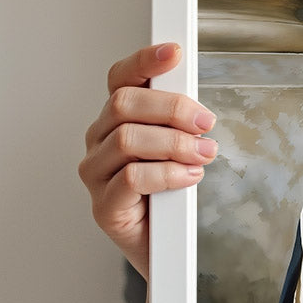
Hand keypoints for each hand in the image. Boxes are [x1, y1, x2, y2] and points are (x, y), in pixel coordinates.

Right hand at [78, 43, 217, 279]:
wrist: (164, 250)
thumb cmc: (170, 196)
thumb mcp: (180, 150)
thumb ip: (181, 125)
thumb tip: (198, 108)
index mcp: (116, 121)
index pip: (120, 80)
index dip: (143, 62)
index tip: (174, 52)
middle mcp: (99, 141)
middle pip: (125, 104)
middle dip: (173, 109)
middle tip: (207, 123)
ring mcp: (96, 173)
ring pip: (128, 139)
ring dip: (175, 143)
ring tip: (203, 154)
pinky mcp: (104, 206)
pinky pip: (131, 177)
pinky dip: (167, 173)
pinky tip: (189, 177)